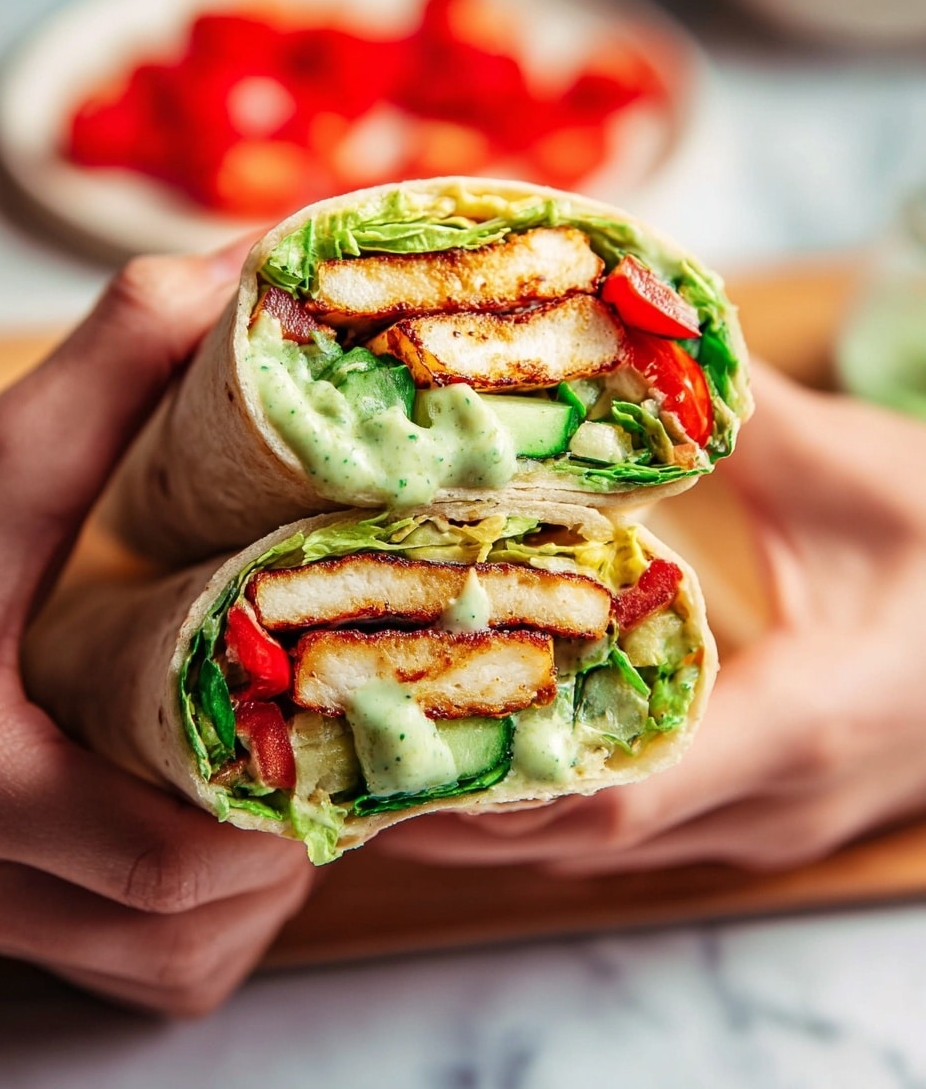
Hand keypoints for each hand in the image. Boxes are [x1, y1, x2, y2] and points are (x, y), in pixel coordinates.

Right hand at [0, 244, 313, 1014]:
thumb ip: (104, 377)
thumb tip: (236, 268)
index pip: (158, 840)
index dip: (285, 790)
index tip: (367, 717)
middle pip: (180, 913)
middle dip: (284, 830)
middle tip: (350, 739)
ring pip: (170, 958)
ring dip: (260, 882)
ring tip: (306, 783)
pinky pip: (145, 973)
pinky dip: (212, 922)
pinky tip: (236, 839)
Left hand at [376, 362, 925, 875]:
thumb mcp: (855, 474)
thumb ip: (737, 417)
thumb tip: (634, 339)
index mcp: (801, 719)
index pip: (621, 782)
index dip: (489, 771)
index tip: (378, 729)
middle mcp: (768, 797)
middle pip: (579, 835)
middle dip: (449, 804)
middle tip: (331, 747)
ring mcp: (762, 821)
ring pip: (594, 848)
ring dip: (480, 817)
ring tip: (370, 760)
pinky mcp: (754, 812)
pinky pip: (625, 833)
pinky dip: (537, 809)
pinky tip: (476, 764)